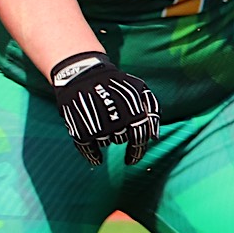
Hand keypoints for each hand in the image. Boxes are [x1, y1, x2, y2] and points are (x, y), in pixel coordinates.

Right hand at [50, 51, 160, 166]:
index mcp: (132, 108)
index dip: (138, 151)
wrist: (81, 72)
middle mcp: (116, 118)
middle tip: (111, 117)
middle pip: (121, 139)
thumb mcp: (139, 88)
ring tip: (99, 118)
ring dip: (105, 135)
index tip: (133, 160)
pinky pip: (87, 148)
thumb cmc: (114, 83)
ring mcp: (97, 124)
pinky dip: (92, 155)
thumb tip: (154, 136)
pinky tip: (96, 159)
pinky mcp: (79, 129)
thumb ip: (152, 110)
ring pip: (106, 142)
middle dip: (119, 132)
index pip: (140, 136)